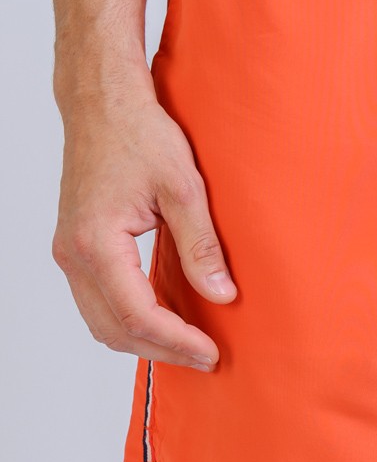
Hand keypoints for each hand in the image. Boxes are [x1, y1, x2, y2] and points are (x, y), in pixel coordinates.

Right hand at [51, 85, 236, 370]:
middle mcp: (74, 255)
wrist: (103, 104)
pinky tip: (165, 316)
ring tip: (189, 344)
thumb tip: (222, 295)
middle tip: (207, 357)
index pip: (138, 315)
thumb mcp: (184, 187)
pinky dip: (129, 318)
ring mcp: (70, 253)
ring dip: (143, 339)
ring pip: (101, 321)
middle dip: (161, 350)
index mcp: (97, 243)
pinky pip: (98, 301)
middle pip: (114, 329)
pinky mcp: (75, 247)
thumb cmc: (139, 134)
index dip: (177, 341)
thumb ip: (201, 245)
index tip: (211, 352)